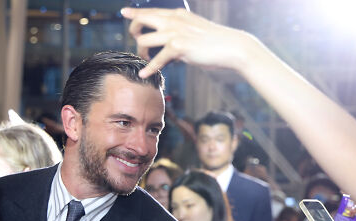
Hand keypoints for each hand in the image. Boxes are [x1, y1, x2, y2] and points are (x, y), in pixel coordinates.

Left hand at [122, 7, 255, 77]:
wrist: (232, 46)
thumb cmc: (216, 42)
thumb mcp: (195, 31)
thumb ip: (180, 34)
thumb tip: (170, 48)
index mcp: (177, 14)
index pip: (151, 11)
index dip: (136, 12)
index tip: (124, 12)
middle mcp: (173, 20)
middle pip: (142, 20)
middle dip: (133, 29)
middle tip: (134, 39)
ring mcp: (174, 32)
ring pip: (144, 40)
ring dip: (141, 52)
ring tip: (145, 60)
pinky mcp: (178, 47)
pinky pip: (156, 59)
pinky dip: (149, 68)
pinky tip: (144, 73)